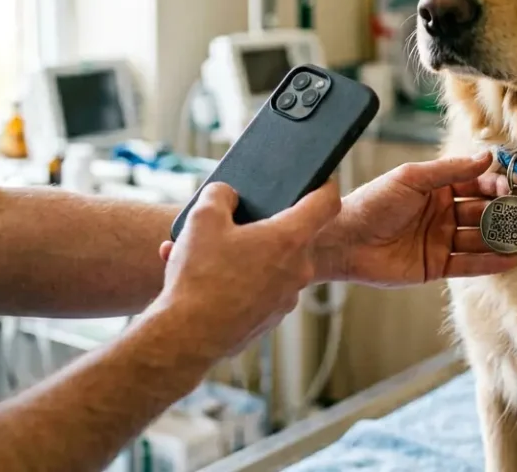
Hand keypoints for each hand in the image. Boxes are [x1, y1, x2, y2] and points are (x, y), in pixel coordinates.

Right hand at [151, 180, 340, 361]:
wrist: (189, 336)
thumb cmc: (201, 275)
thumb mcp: (202, 219)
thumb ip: (220, 195)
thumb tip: (228, 196)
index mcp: (290, 239)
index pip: (327, 203)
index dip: (323, 186)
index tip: (316, 181)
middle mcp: (298, 269)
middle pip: (292, 234)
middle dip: (262, 225)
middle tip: (233, 220)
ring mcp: (287, 297)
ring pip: (269, 263)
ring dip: (243, 254)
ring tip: (201, 252)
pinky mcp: (271, 317)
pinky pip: (259, 288)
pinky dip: (237, 280)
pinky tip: (203, 278)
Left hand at [312, 152, 516, 286]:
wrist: (343, 240)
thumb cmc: (371, 202)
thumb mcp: (411, 178)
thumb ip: (449, 170)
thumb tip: (485, 158)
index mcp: (435, 188)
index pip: (474, 184)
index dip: (495, 186)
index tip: (512, 188)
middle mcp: (441, 213)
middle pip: (482, 212)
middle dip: (507, 214)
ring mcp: (440, 240)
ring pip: (479, 239)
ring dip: (504, 238)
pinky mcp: (435, 266)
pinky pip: (468, 264)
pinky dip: (489, 262)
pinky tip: (511, 260)